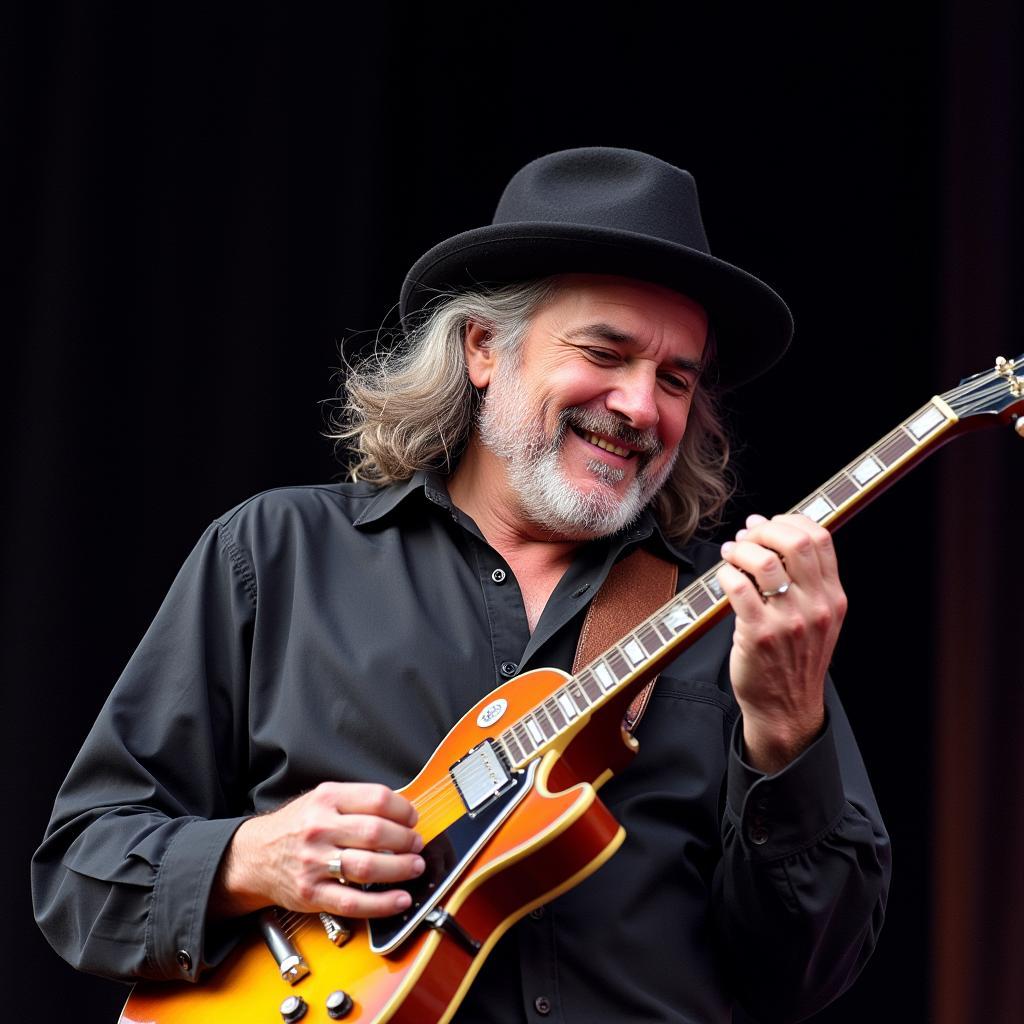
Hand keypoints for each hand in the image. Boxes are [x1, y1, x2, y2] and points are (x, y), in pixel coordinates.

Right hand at [210, 782, 424, 919]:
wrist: (255, 856)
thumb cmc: (295, 827)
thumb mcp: (321, 800)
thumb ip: (357, 803)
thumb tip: (402, 813)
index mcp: (326, 799)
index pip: (377, 799)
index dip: (404, 810)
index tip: (413, 819)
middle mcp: (320, 828)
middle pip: (376, 832)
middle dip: (406, 840)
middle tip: (416, 845)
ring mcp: (315, 863)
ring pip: (368, 866)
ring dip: (400, 869)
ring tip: (414, 867)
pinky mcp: (312, 894)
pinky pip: (353, 902)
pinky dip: (382, 904)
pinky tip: (399, 900)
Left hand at [716, 513, 846, 773]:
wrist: (787, 709)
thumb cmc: (795, 659)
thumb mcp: (817, 618)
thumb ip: (806, 581)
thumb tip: (774, 534)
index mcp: (833, 597)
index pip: (820, 538)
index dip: (790, 520)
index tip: (768, 523)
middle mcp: (817, 606)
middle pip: (796, 542)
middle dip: (764, 530)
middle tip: (746, 535)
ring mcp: (790, 620)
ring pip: (765, 561)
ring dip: (741, 549)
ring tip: (731, 553)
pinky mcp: (760, 634)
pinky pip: (739, 587)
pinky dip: (727, 573)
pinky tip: (723, 576)